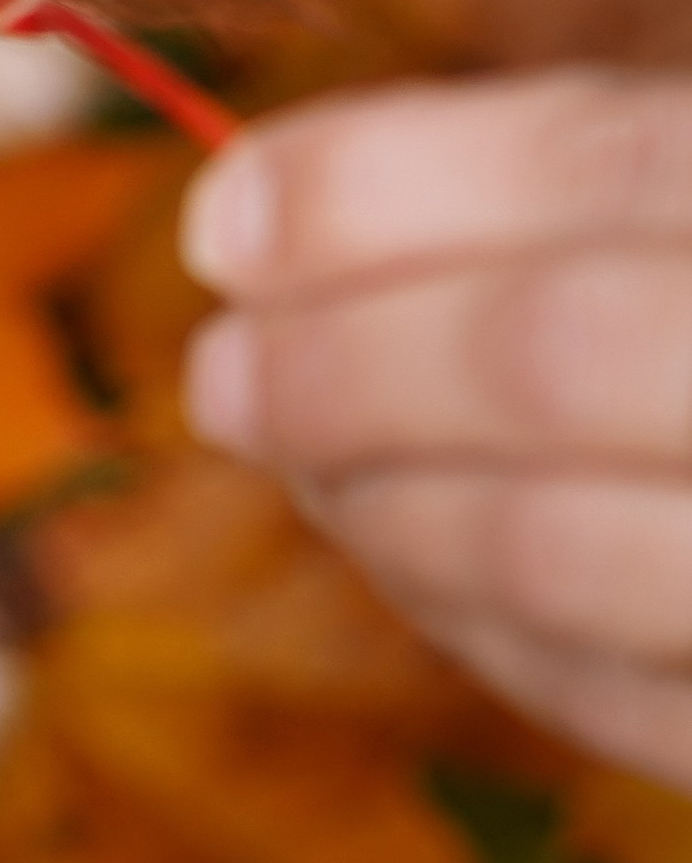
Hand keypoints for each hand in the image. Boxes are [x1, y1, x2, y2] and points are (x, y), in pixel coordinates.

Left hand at [183, 70, 691, 782]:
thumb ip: (591, 178)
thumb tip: (260, 218)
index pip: (590, 155)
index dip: (373, 184)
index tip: (219, 214)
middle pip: (554, 350)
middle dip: (344, 361)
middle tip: (215, 369)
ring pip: (576, 548)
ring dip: (394, 508)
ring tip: (294, 459)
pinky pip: (647, 707)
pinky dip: (501, 638)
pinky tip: (421, 569)